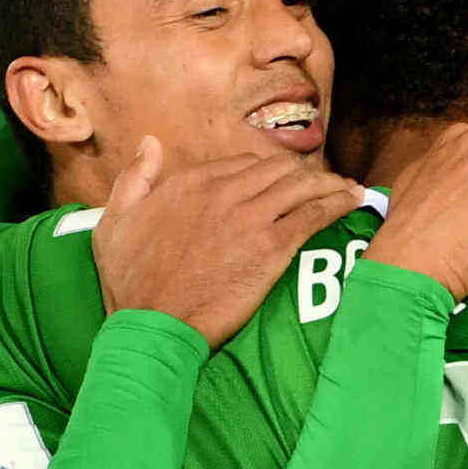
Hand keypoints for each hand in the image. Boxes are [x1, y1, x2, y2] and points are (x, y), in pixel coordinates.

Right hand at [94, 137, 361, 345]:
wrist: (152, 325)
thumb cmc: (129, 283)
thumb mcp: (114, 221)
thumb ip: (134, 177)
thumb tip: (149, 143)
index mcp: (190, 182)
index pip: (244, 163)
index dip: (269, 171)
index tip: (285, 181)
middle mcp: (223, 191)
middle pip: (280, 168)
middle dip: (305, 173)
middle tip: (324, 185)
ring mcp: (250, 217)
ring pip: (302, 184)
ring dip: (330, 183)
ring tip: (348, 189)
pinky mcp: (272, 248)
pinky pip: (314, 213)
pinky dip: (338, 202)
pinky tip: (353, 201)